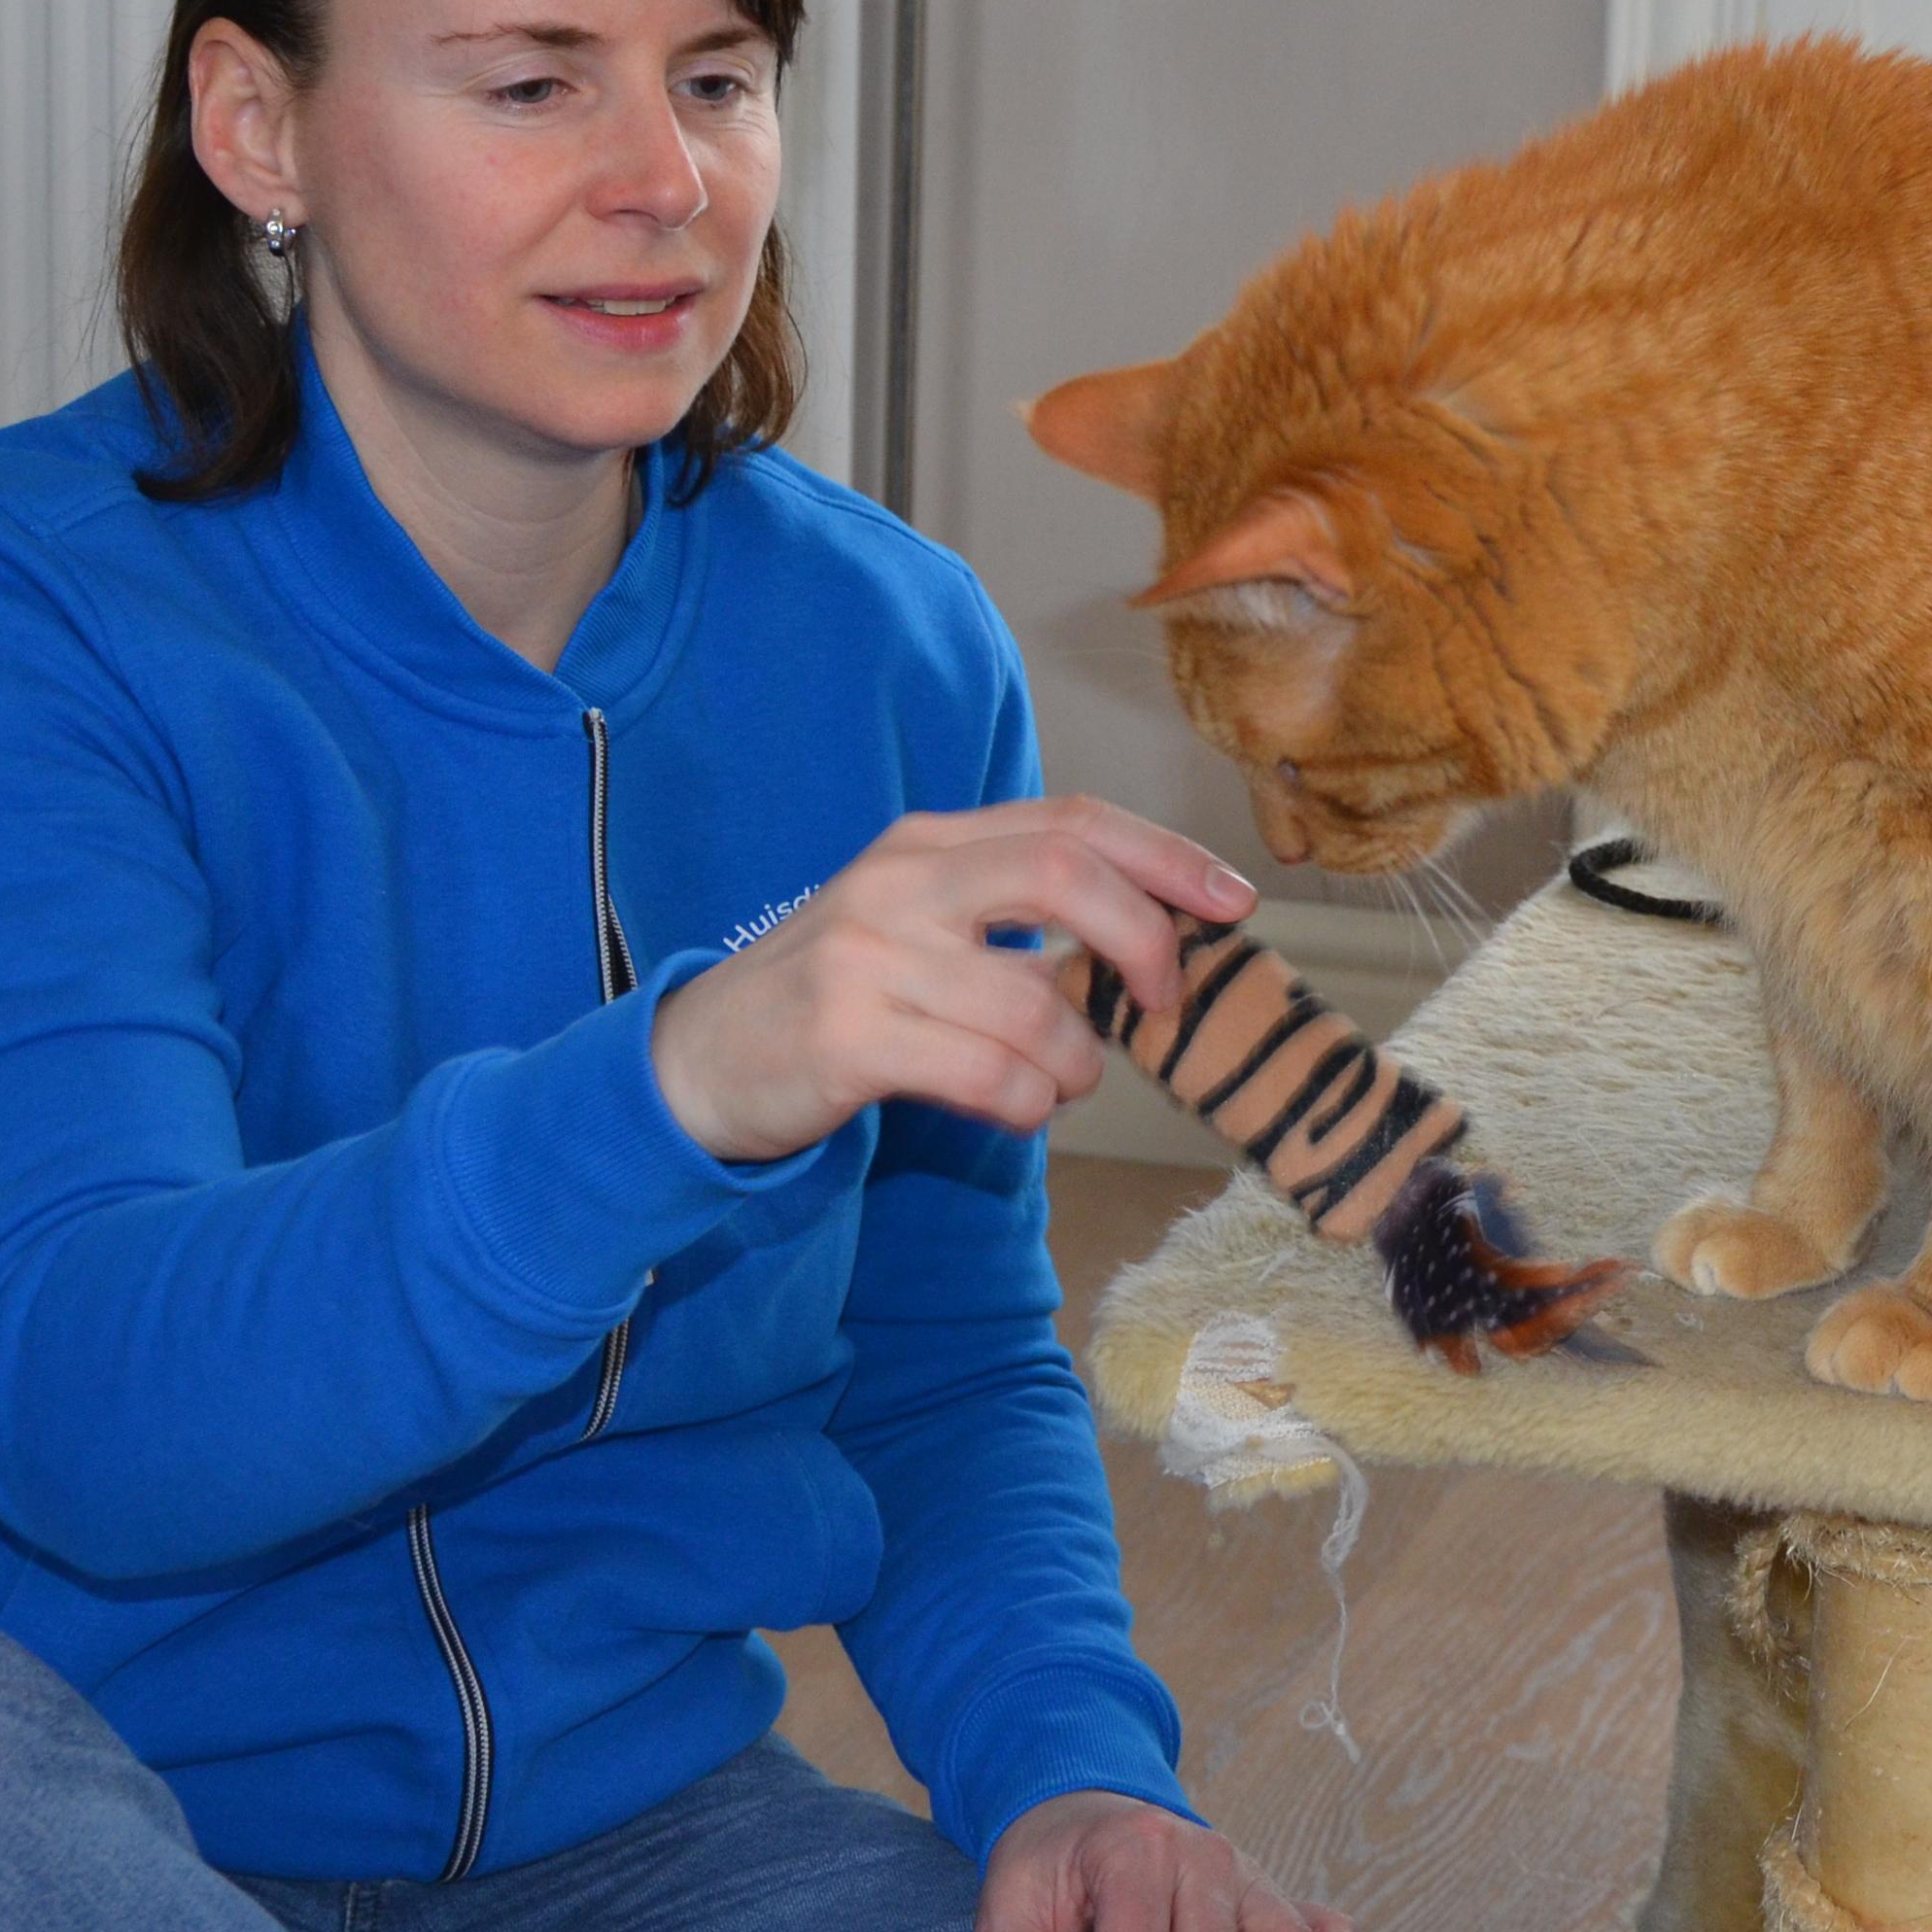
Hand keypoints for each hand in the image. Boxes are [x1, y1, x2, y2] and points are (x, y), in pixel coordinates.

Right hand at [649, 799, 1255, 1164]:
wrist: (695, 1061)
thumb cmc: (837, 995)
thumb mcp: (920, 924)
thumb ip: (1017, 915)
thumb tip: (1154, 939)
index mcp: (929, 843)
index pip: (1072, 822)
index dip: (1166, 857)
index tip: (1235, 901)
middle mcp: (899, 882)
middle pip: (1064, 875)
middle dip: (1143, 941)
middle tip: (1164, 1004)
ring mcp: (867, 957)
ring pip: (1036, 1005)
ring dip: (1078, 1062)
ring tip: (1061, 1082)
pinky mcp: (845, 1038)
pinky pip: (989, 1075)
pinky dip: (1028, 1105)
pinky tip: (1014, 1109)